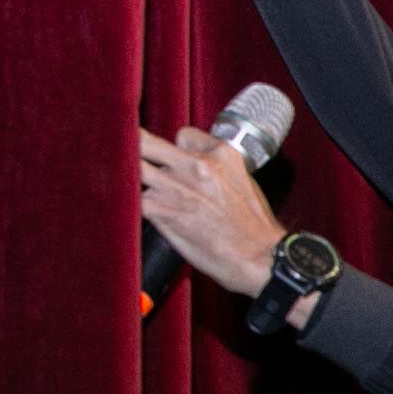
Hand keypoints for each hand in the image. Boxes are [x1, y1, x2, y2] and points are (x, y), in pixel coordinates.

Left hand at [138, 127, 294, 305]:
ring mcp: (178, 186)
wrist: (261, 258)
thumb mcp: (245, 182)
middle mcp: (197, 165)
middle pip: (146, 142)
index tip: (174, 160)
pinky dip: (130, 204)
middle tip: (133, 160)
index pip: (183, 135)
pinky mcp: (163, 210)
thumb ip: (218, 168)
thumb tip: (195, 167)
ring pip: (133, 168)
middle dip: (137, 150)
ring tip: (133, 188)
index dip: (176, 148)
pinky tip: (139, 210)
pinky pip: (132, 198)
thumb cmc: (254, 228)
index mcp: (222, 154)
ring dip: (131, 179)